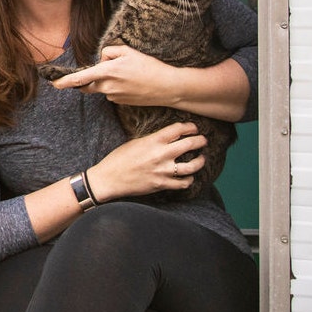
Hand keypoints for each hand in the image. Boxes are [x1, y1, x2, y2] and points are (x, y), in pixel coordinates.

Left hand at [51, 44, 180, 106]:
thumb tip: (101, 61)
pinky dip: (116, 87)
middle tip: (109, 70)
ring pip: (101, 87)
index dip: (65, 81)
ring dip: (108, 81)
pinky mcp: (120, 103)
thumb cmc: (149, 67)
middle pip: (89, 83)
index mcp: (108, 71)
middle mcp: (107, 86)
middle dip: (90, 78)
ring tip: (129, 75)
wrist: (166, 87)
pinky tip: (132, 84)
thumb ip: (109, 52)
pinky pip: (111, 93)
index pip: (80, 78)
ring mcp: (113, 96)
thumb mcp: (128, 51)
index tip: (54, 84)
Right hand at [86, 122, 206, 201]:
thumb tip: (168, 138)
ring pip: (192, 166)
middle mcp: (161, 154)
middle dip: (200, 141)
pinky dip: (189, 180)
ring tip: (201, 159)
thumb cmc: (119, 159)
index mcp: (153, 140)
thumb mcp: (135, 142)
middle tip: (203, 140)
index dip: (190, 127)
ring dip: (200, 161)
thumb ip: (153, 140)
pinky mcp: (162, 184)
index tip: (194, 128)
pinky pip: (183, 183)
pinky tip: (189, 177)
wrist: (109, 178)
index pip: (178, 129)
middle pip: (189, 144)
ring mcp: (163, 170)